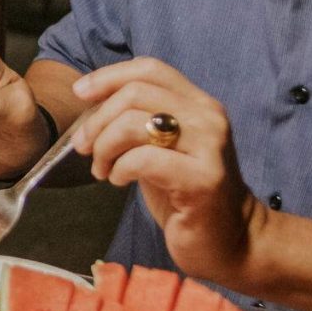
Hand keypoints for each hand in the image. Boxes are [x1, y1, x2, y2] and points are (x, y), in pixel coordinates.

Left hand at [71, 59, 254, 287]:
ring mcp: (209, 148)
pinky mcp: (202, 180)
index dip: (109, 76)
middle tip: (85, 147)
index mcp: (199, 104)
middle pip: (136, 93)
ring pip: (135, 123)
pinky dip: (120, 168)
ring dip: (104, 146)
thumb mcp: (161, 147)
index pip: (150, 68)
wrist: (232, 241)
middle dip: (98, 119)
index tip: (79, 93)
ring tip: (102, 169)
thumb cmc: (185, 193)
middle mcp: (209, 118)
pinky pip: (144, 159)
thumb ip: (138, 120)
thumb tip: (91, 99)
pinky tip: (119, 181)